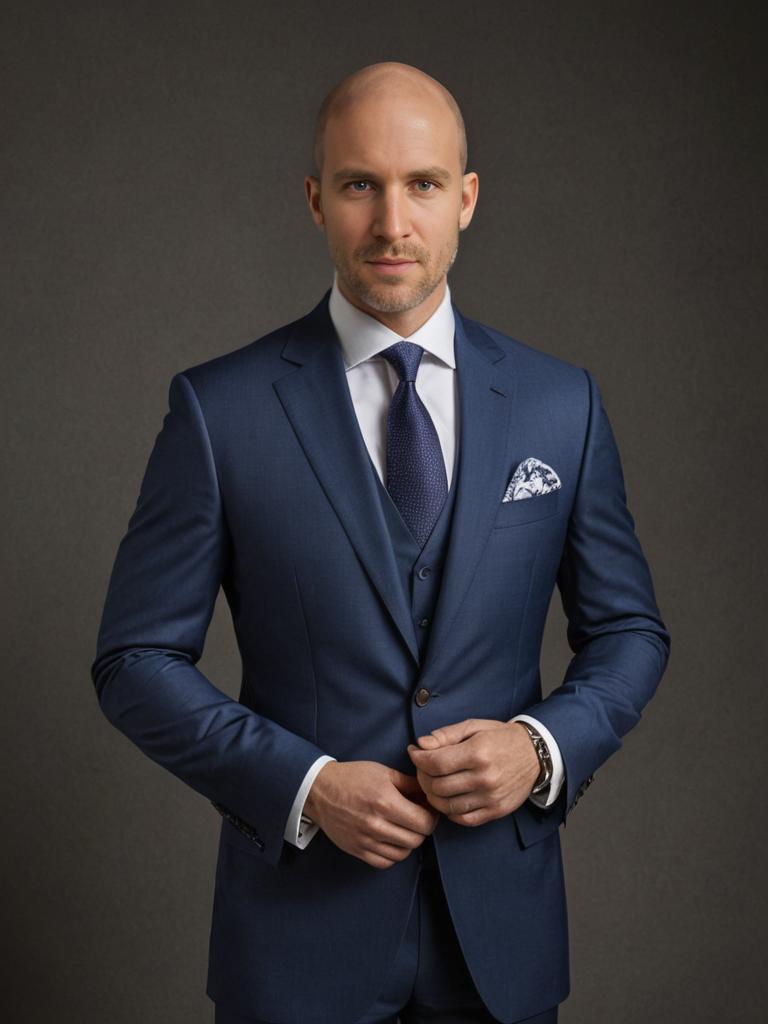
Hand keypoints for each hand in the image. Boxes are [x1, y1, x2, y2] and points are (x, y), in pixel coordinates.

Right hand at [305, 760, 439, 869]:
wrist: (320, 790)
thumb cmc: (353, 777)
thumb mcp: (384, 772)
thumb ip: (409, 784)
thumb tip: (429, 794)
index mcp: (385, 802)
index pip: (424, 823)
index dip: (431, 817)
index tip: (428, 811)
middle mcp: (376, 824)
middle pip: (416, 840)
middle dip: (422, 829)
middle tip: (417, 819)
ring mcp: (366, 840)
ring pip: (402, 853)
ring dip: (408, 842)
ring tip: (403, 829)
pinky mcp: (357, 850)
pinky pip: (385, 863)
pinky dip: (393, 854)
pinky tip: (390, 840)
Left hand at [406, 718, 539, 826]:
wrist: (535, 754)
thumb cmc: (501, 737)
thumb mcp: (474, 726)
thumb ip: (446, 735)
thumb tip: (421, 744)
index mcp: (478, 752)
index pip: (436, 763)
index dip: (418, 759)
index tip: (414, 752)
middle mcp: (485, 778)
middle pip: (438, 786)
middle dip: (422, 777)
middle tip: (421, 768)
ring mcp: (491, 797)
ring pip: (447, 805)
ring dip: (433, 796)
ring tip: (432, 783)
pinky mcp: (496, 811)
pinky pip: (463, 819)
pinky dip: (449, 811)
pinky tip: (447, 798)